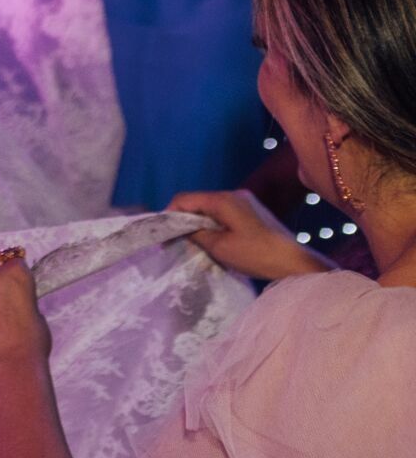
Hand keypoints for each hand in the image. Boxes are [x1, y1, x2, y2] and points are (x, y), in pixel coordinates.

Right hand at [169, 189, 326, 280]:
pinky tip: (213, 240)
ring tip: (193, 243)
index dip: (169, 214)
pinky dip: (212, 224)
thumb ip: (195, 233)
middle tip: (175, 241)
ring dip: (198, 223)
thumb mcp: (219, 247)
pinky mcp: (251, 211)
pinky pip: (223, 213)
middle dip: (183, 219)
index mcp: (223, 199)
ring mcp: (244, 201)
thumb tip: (181, 228)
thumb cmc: (256, 254)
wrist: (294, 262)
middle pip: (197, 202)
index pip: (184, 199)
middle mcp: (233, 194)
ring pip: (210, 208)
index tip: (163, 235)